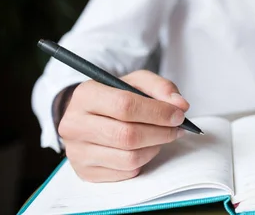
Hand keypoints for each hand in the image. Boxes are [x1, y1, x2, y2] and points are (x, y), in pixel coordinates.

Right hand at [57, 70, 189, 181]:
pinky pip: (125, 172)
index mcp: (86, 95)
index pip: (125, 106)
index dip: (157, 112)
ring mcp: (77, 152)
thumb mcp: (137, 83)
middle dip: (161, 133)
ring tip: (162, 137)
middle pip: (127, 135)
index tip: (178, 114)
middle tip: (177, 128)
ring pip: (128, 158)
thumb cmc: (116, 97)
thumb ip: (160, 87)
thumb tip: (180, 105)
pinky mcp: (84, 172)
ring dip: (154, 148)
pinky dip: (143, 161)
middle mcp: (75, 124)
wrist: (90, 116)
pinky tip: (145, 148)